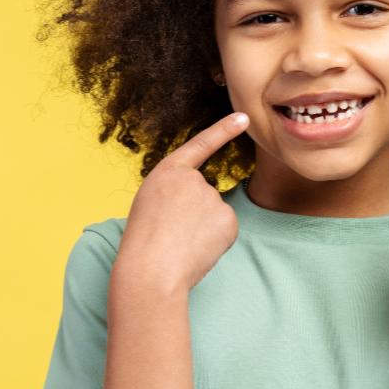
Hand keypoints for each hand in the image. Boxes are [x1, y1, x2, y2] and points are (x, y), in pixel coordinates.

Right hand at [114, 111, 250, 294]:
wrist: (151, 270)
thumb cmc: (144, 242)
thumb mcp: (151, 203)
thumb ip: (177, 194)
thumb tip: (208, 207)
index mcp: (168, 171)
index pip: (201, 144)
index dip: (223, 130)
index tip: (244, 117)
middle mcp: (194, 179)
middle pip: (204, 194)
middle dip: (193, 213)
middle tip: (172, 234)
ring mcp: (213, 197)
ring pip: (214, 213)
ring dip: (203, 228)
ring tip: (181, 243)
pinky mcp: (228, 219)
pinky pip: (225, 229)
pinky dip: (215, 240)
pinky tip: (197, 249)